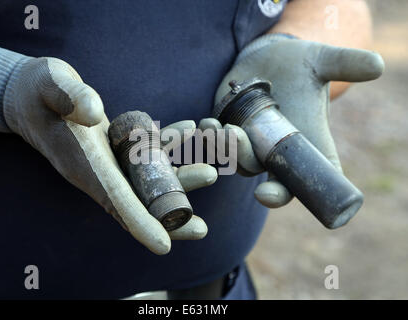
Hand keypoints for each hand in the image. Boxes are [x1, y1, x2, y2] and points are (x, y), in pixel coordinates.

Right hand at [4, 57, 216, 254]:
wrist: (31, 94)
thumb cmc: (39, 89)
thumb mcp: (49, 83)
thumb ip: (69, 96)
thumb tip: (93, 111)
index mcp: (84, 164)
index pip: (114, 199)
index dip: (139, 222)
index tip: (164, 245)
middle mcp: (98, 170)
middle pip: (138, 201)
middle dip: (170, 215)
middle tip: (201, 229)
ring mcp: (108, 161)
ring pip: (148, 180)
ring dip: (180, 180)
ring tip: (211, 172)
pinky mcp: (115, 147)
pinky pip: (146, 153)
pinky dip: (168, 146)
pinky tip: (188, 129)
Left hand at [200, 34, 383, 207]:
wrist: (270, 58)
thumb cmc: (301, 65)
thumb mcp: (321, 63)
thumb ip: (345, 64)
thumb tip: (376, 64)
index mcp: (302, 148)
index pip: (297, 183)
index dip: (282, 195)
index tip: (266, 195)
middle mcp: (276, 153)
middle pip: (258, 173)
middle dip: (245, 159)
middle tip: (237, 135)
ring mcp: (250, 145)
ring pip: (233, 161)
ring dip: (222, 150)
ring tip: (217, 126)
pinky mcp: (228, 133)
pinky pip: (215, 145)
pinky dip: (208, 138)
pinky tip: (204, 124)